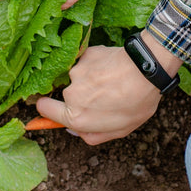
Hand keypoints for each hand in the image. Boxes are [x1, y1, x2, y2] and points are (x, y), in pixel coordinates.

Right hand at [34, 38, 177, 143]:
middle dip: (81, 96)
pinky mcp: (85, 55)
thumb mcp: (118, 131)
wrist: (146, 71)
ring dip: (91, 80)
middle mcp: (71, 94)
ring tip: (114, 81)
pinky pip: (86, 62)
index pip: (44, 109)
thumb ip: (91, 135)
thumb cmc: (136, 103)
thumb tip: (75, 130)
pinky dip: (96, 65)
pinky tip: (113, 68)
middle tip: (105, 96)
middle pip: (67, 95)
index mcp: (76, 117)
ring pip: (78, 78)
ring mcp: (76, 72)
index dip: (49, 108)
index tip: (55, 106)